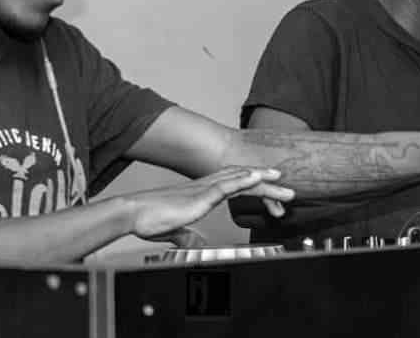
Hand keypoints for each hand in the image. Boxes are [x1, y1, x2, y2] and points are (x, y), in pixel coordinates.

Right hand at [127, 166, 294, 238]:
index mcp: (201, 192)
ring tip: (279, 178)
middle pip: (241, 178)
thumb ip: (187, 235)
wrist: (134, 213)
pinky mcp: (200, 195)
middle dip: (264, 181)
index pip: (233, 185)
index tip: (269, 190)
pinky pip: (226, 185)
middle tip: (285, 183)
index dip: (252, 185)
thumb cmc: (150, 219)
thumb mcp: (175, 230)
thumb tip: (194, 242)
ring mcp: (204, 188)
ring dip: (260, 178)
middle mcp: (205, 186)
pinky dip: (243, 180)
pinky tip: (255, 178)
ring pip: (238, 178)